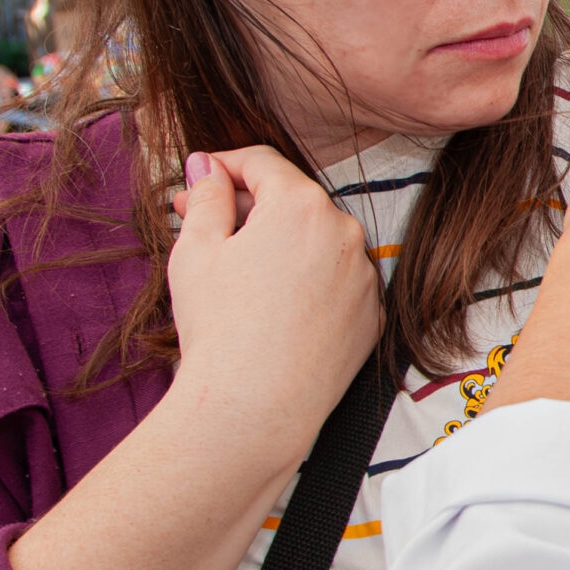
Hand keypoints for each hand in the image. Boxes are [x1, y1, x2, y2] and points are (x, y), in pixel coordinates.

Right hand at [166, 147, 382, 463]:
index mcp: (302, 205)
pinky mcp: (372, 315)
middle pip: (292, 201)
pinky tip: (273, 307)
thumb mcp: (196, 249)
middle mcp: (346, 232)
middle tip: (201, 224)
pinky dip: (309, 282)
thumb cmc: (219, 329)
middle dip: (248, 207)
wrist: (254, 407)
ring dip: (281, 244)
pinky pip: (337, 282)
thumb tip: (207, 166)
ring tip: (236, 273)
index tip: (199, 180)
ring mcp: (365, 275)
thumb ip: (206, 196)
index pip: (262, 162)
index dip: (224, 166)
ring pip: (317, 242)